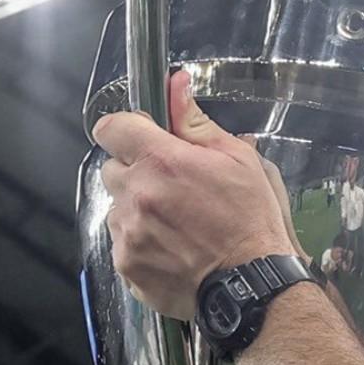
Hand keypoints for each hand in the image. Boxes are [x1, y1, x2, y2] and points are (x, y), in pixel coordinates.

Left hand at [93, 70, 294, 319]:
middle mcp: (136, 194)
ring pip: (118, 208)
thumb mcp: (236, 159)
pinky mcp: (126, 266)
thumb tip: (174, 82)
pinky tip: (173, 248)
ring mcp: (127, 233)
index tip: (145, 139)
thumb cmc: (251, 216)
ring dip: (138, 209)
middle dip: (136, 172)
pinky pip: (122, 243)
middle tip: (173, 187)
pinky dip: (142, 242)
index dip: (127, 130)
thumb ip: (195, 121)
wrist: (252, 282)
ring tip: (177, 224)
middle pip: (112, 169)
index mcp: (161, 161)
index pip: (111, 128)